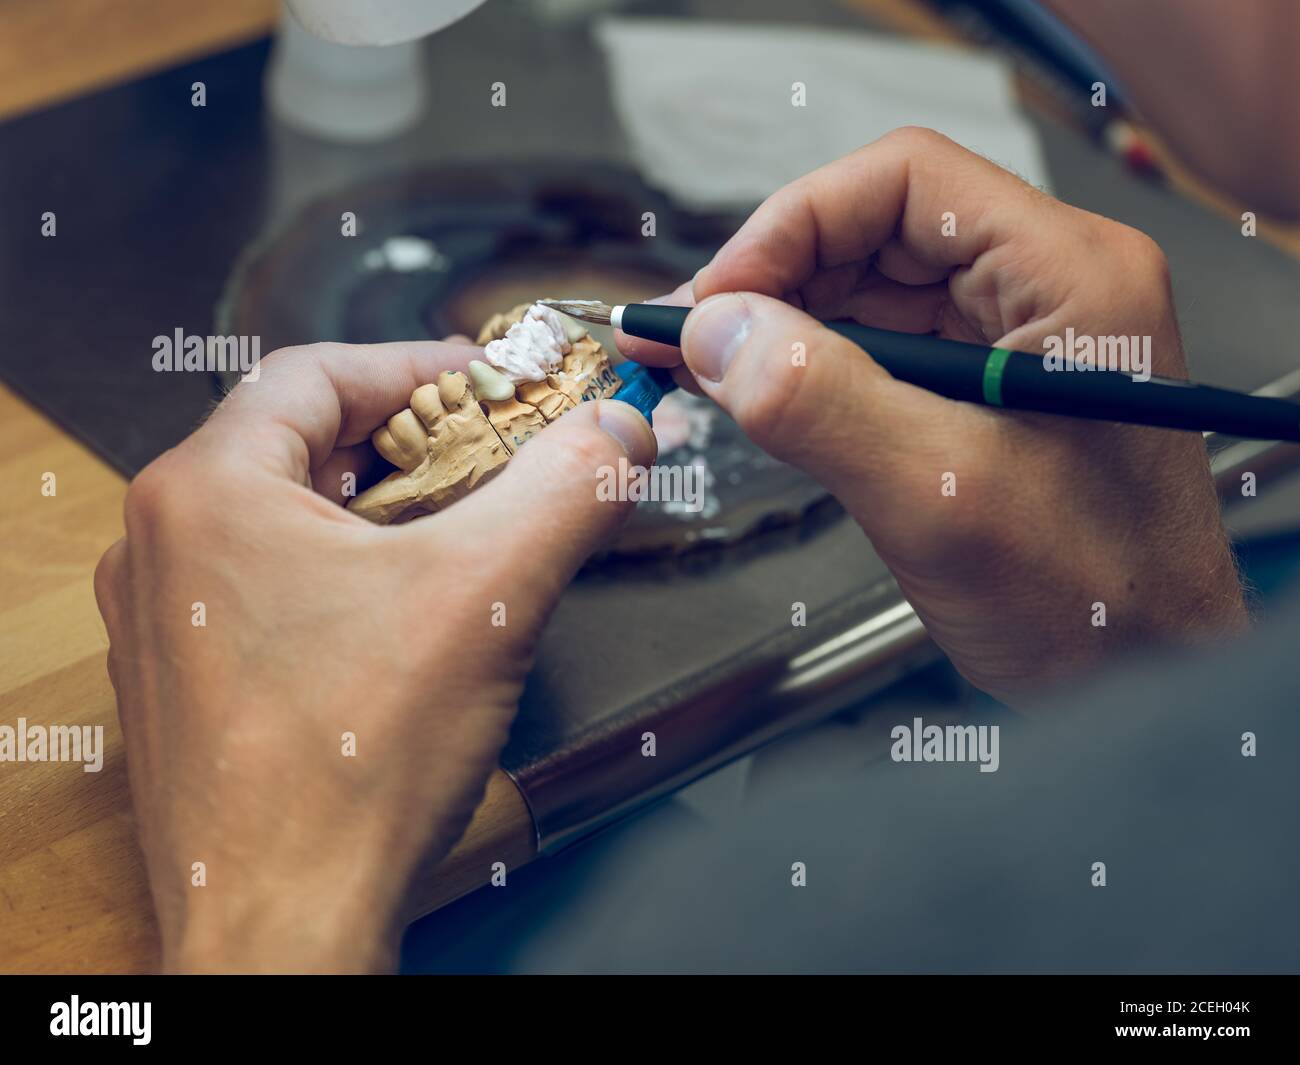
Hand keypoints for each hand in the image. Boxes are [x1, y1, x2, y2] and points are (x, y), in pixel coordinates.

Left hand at [93, 341, 654, 971]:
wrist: (282, 929)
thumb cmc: (345, 773)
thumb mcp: (489, 596)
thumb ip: (568, 489)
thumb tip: (621, 427)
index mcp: (205, 493)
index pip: (318, 373)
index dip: (421, 367)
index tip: (493, 384)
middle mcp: (163, 546)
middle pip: (305, 445)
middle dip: (415, 443)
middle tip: (497, 454)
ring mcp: (167, 619)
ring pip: (291, 519)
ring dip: (384, 511)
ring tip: (467, 531)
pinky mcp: (191, 680)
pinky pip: (274, 586)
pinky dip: (348, 574)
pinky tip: (411, 613)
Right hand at [621, 127, 1245, 702]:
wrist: (1148, 676)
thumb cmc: (1098, 602)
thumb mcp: (940, 498)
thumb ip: (820, 404)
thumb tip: (717, 333)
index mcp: (1071, 277)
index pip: (906, 182)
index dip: (792, 224)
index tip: (717, 295)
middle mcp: (1051, 288)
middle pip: (881, 228)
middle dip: (776, 277)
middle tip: (695, 337)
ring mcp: (1020, 337)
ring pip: (874, 287)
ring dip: (786, 321)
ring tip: (713, 368)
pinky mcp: (989, 387)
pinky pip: (884, 346)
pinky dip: (815, 365)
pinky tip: (768, 395)